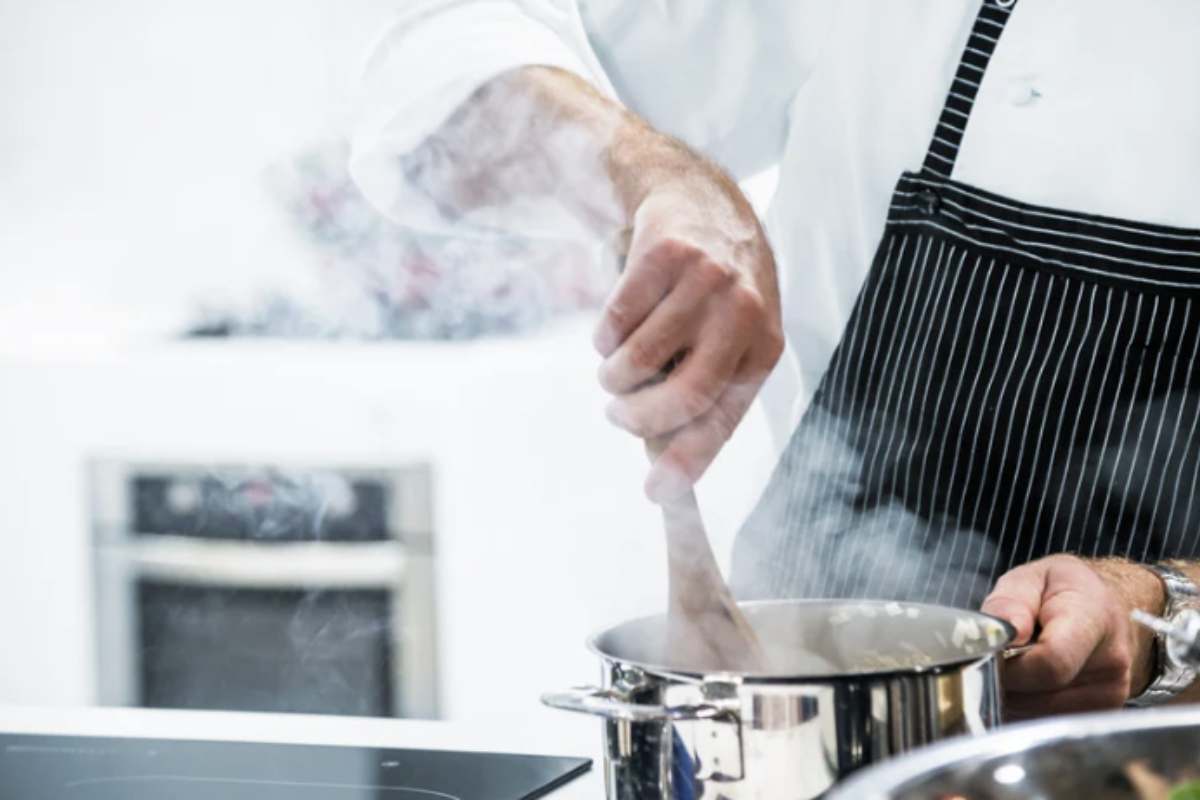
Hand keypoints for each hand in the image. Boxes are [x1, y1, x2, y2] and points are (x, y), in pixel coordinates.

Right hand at [593, 176, 782, 503]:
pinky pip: (615, 320)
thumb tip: (667, 471)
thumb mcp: (732, 341)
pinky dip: (603, 337)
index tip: (656, 492)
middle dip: (639, 419)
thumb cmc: (715, 293)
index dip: (689, 461)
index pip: (724, 418)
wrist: (701, 203)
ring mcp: (705, 280)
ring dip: (614, 377)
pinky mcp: (664, 252)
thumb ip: (706, 398)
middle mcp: (743, 312)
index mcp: (764, 347)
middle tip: (617, 417)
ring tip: (616, 370)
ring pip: (639, 359)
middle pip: (685, 395)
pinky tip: (615, 328)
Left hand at [981, 555, 1163, 719]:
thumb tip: (1005, 631)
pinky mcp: (1102, 714)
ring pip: (1038, 714)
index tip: (993, 650)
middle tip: (998, 655)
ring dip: (1013, 695)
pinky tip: (1028, 682)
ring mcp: (1110, 694)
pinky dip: (1026, 708)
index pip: (1052, 662)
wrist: (1104, 608)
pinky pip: (1047, 723)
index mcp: (1093, 619)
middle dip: (1005, 678)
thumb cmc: (1062, 591)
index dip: (1011, 663)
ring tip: (1017, 664)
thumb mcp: (1031, 577)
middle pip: (1040, 694)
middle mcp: (1110, 663)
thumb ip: (1012, 601)